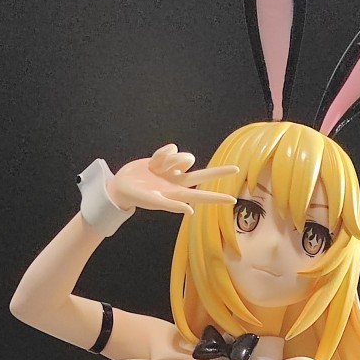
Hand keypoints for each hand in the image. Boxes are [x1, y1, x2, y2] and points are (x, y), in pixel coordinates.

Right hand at [110, 144, 237, 216]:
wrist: (123, 184)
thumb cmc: (137, 197)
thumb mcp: (154, 202)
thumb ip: (172, 206)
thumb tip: (191, 210)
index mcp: (178, 194)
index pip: (202, 196)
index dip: (217, 198)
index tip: (232, 200)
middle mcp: (179, 182)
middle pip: (203, 175)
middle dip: (219, 172)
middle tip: (236, 169)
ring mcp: (173, 170)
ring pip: (185, 157)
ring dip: (172, 159)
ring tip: (157, 168)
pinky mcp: (166, 159)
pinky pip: (172, 149)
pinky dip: (162, 154)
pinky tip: (153, 162)